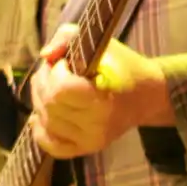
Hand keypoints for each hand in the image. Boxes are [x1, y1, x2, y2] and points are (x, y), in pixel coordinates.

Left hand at [28, 25, 169, 158]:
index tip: (67, 63)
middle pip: (49, 104)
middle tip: (57, 70)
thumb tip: (45, 55)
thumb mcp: (100, 42)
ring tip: (53, 86)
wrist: (146, 96)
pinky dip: (40, 129)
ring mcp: (89, 141)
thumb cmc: (123, 66)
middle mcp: (96, 126)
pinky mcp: (84, 149)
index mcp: (103, 101)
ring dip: (40, 99)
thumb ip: (67, 36)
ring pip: (45, 120)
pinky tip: (41, 114)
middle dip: (45, 80)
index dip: (57, 71)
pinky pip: (50, 145)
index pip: (60, 90)